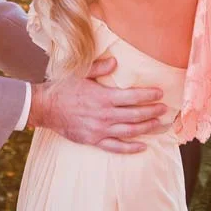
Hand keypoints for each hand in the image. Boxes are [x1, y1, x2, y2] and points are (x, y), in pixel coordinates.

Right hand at [28, 57, 167, 153]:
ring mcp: (100, 130)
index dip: (148, 95)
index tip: (160, 93)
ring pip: (129, 131)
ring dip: (146, 128)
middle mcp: (105, 115)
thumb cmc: (64, 87)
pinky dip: (131, 148)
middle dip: (152, 111)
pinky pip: (116, 147)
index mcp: (103, 97)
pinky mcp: (94, 140)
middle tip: (165, 109)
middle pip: (135, 115)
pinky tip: (142, 146)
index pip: (132, 97)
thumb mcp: (81, 72)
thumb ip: (100, 67)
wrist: (46, 107)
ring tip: (159, 124)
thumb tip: (116, 62)